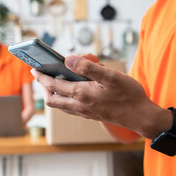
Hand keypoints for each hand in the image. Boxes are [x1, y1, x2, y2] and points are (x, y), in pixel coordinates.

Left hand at [31, 55, 170, 138]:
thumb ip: (88, 67)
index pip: (53, 86)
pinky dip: (65, 98)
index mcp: (82, 94)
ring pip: (61, 105)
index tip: (34, 70)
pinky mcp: (91, 114)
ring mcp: (84, 112)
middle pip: (52, 99)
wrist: (140, 116)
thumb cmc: (128, 95)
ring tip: (54, 81)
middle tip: (42, 76)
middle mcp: (80, 105)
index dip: (42, 77)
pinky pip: (70, 108)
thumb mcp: (110, 76)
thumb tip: (68, 59)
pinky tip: (72, 90)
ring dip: (53, 94)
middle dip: (44, 87)